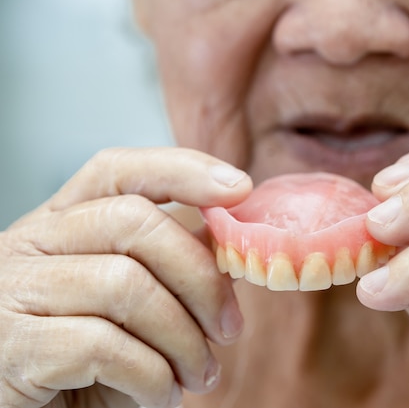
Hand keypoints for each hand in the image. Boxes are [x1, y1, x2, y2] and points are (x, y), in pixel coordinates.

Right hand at [0, 147, 251, 407]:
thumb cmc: (86, 365)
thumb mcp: (132, 308)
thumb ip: (170, 267)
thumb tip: (230, 240)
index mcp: (62, 225)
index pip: (119, 171)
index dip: (183, 170)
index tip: (239, 187)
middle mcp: (30, 244)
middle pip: (134, 223)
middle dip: (201, 278)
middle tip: (228, 329)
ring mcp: (14, 291)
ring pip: (125, 285)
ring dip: (183, 339)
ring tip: (199, 375)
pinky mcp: (12, 347)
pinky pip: (102, 346)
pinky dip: (151, 375)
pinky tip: (160, 395)